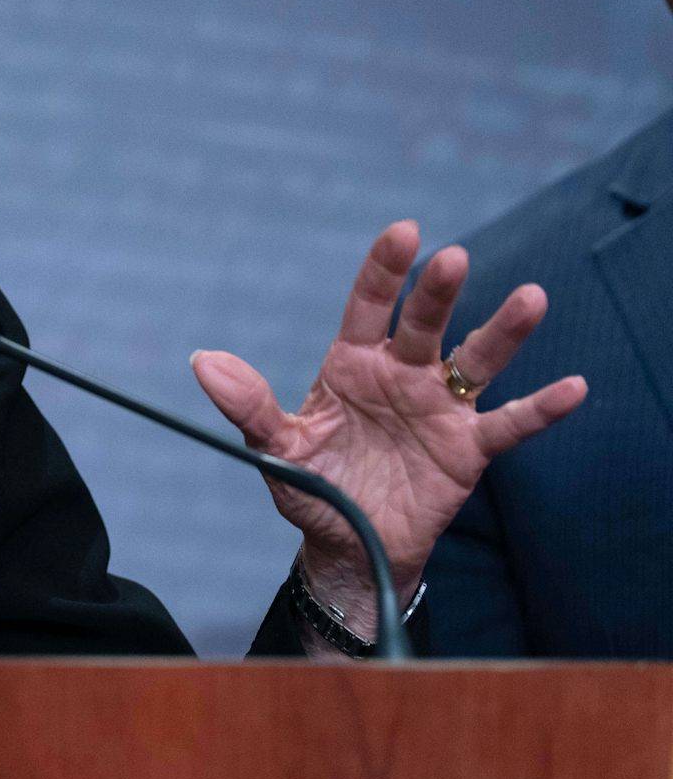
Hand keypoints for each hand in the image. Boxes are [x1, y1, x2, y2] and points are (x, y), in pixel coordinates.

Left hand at [191, 221, 585, 631]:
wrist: (348, 546)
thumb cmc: (313, 487)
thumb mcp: (275, 449)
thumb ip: (248, 405)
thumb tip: (204, 361)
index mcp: (351, 364)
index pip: (368, 305)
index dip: (384, 269)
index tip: (403, 232)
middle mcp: (401, 375)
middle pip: (424, 324)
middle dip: (437, 293)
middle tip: (452, 260)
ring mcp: (439, 408)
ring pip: (476, 361)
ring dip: (503, 334)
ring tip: (531, 299)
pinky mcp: (467, 449)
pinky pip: (509, 424)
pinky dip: (541, 408)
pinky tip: (573, 387)